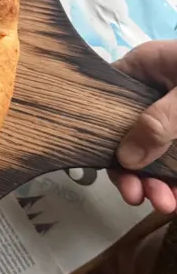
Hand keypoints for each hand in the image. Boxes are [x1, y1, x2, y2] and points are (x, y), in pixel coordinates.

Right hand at [110, 40, 176, 213]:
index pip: (108, 100)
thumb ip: (160, 122)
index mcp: (145, 68)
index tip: (114, 170)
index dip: (104, 136)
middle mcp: (155, 91)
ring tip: (169, 205)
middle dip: (136, 171)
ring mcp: (174, 114)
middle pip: (130, 135)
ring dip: (159, 183)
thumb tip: (126, 159)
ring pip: (156, 153)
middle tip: (141, 198)